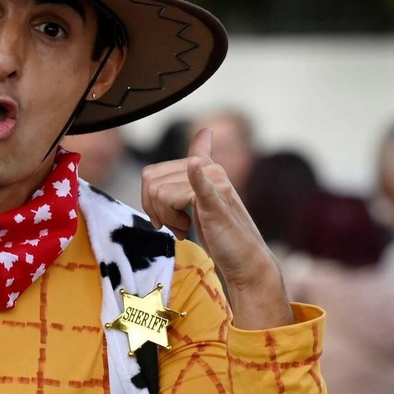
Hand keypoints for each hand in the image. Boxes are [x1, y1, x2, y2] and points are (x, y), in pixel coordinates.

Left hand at [141, 127, 288, 327]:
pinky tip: (195, 167)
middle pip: (151, 182)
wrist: (245, 260)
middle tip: (174, 227)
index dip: (148, 197)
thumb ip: (193, 174)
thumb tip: (204, 133)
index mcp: (205, 166)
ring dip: (167, 219)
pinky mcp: (215, 202)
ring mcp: (214, 183)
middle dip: (154, 210)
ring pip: (159, 193)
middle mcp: (211, 168)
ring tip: (184, 229)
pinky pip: (198, 184)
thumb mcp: (202, 202)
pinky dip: (195, 177)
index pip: (156, 170)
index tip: (161, 217)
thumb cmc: (222, 233)